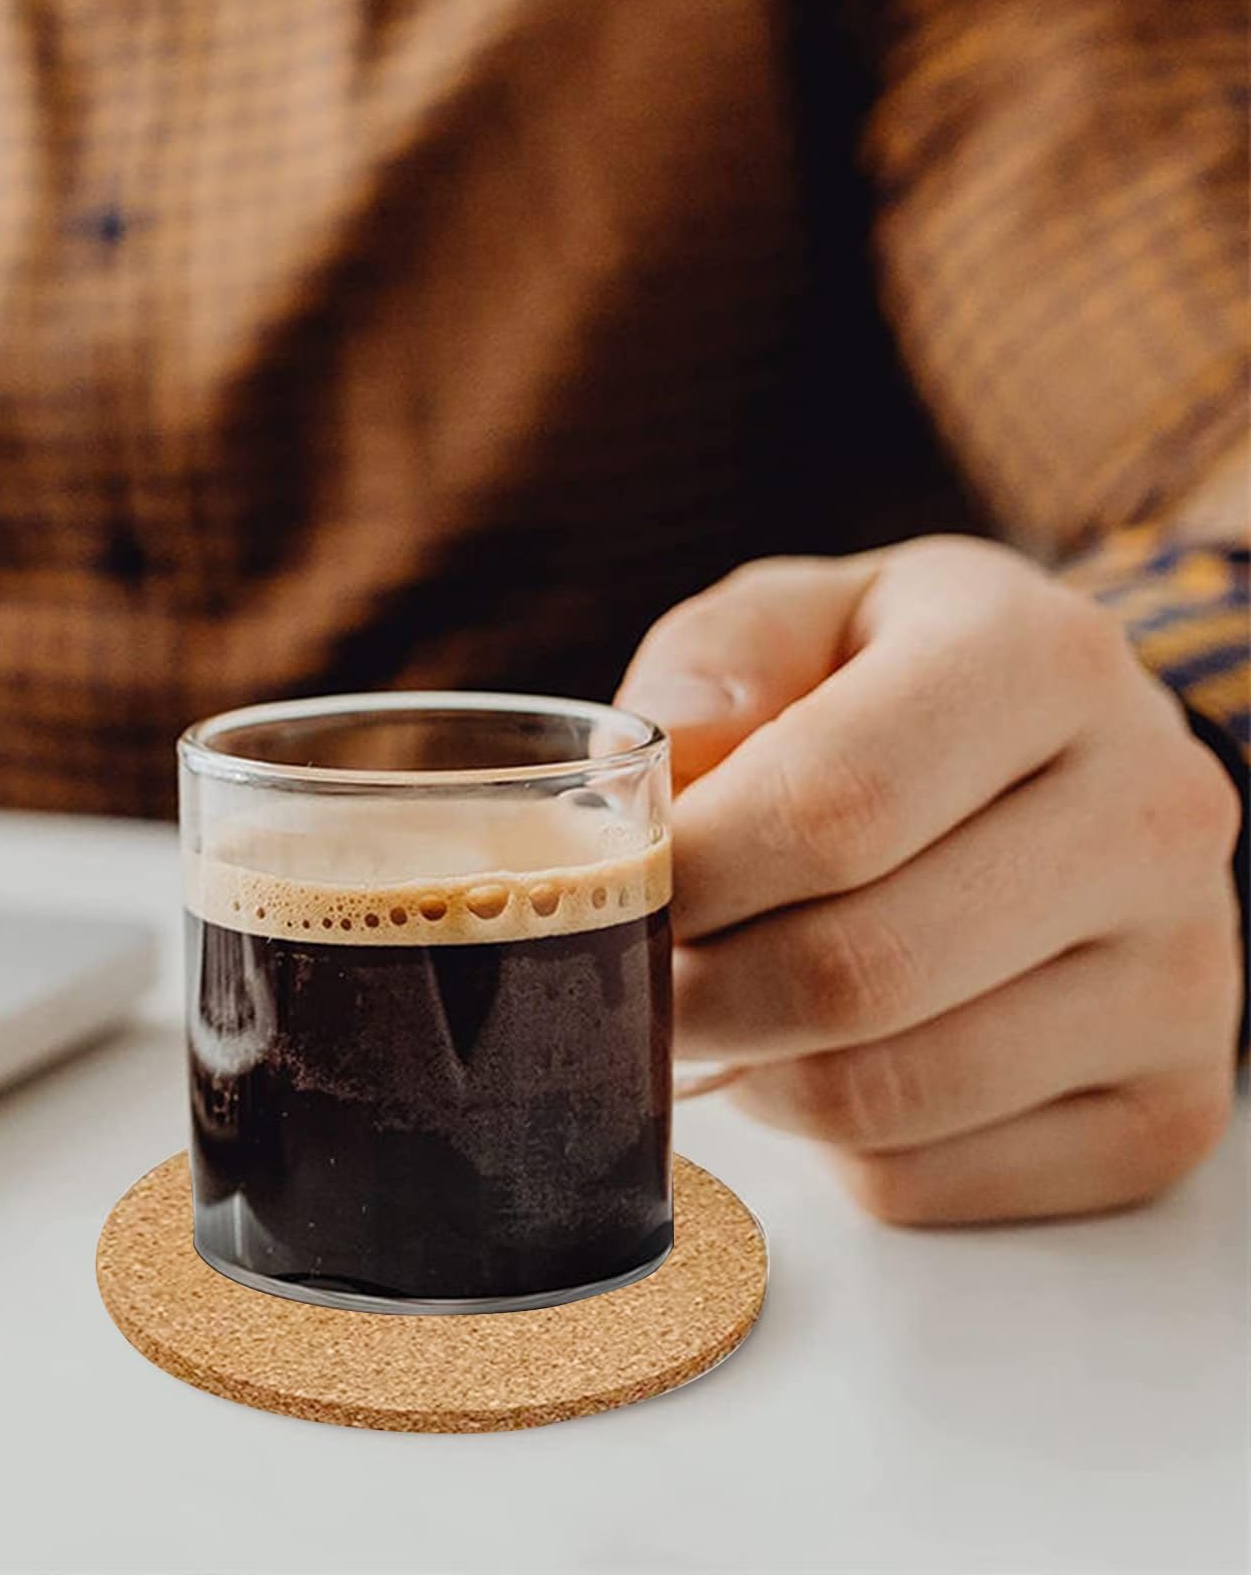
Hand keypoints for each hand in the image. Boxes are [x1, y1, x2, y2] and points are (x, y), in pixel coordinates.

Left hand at [618, 536, 1241, 1223]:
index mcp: (1044, 660)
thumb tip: (657, 770)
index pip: (833, 807)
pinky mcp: (1171, 1108)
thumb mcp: (804, 617)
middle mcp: (1149, 813)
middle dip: (699, 995)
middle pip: (855, 971)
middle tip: (640, 979)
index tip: (613, 895)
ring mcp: (1185, 976)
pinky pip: (928, 1181)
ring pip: (884, 1096)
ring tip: (734, 1008)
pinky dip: (829, 1143)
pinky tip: (829, 1057)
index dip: (690, 876)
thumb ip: (716, 663)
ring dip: (755, 1073)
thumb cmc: (897, 687)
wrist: (1072, 766)